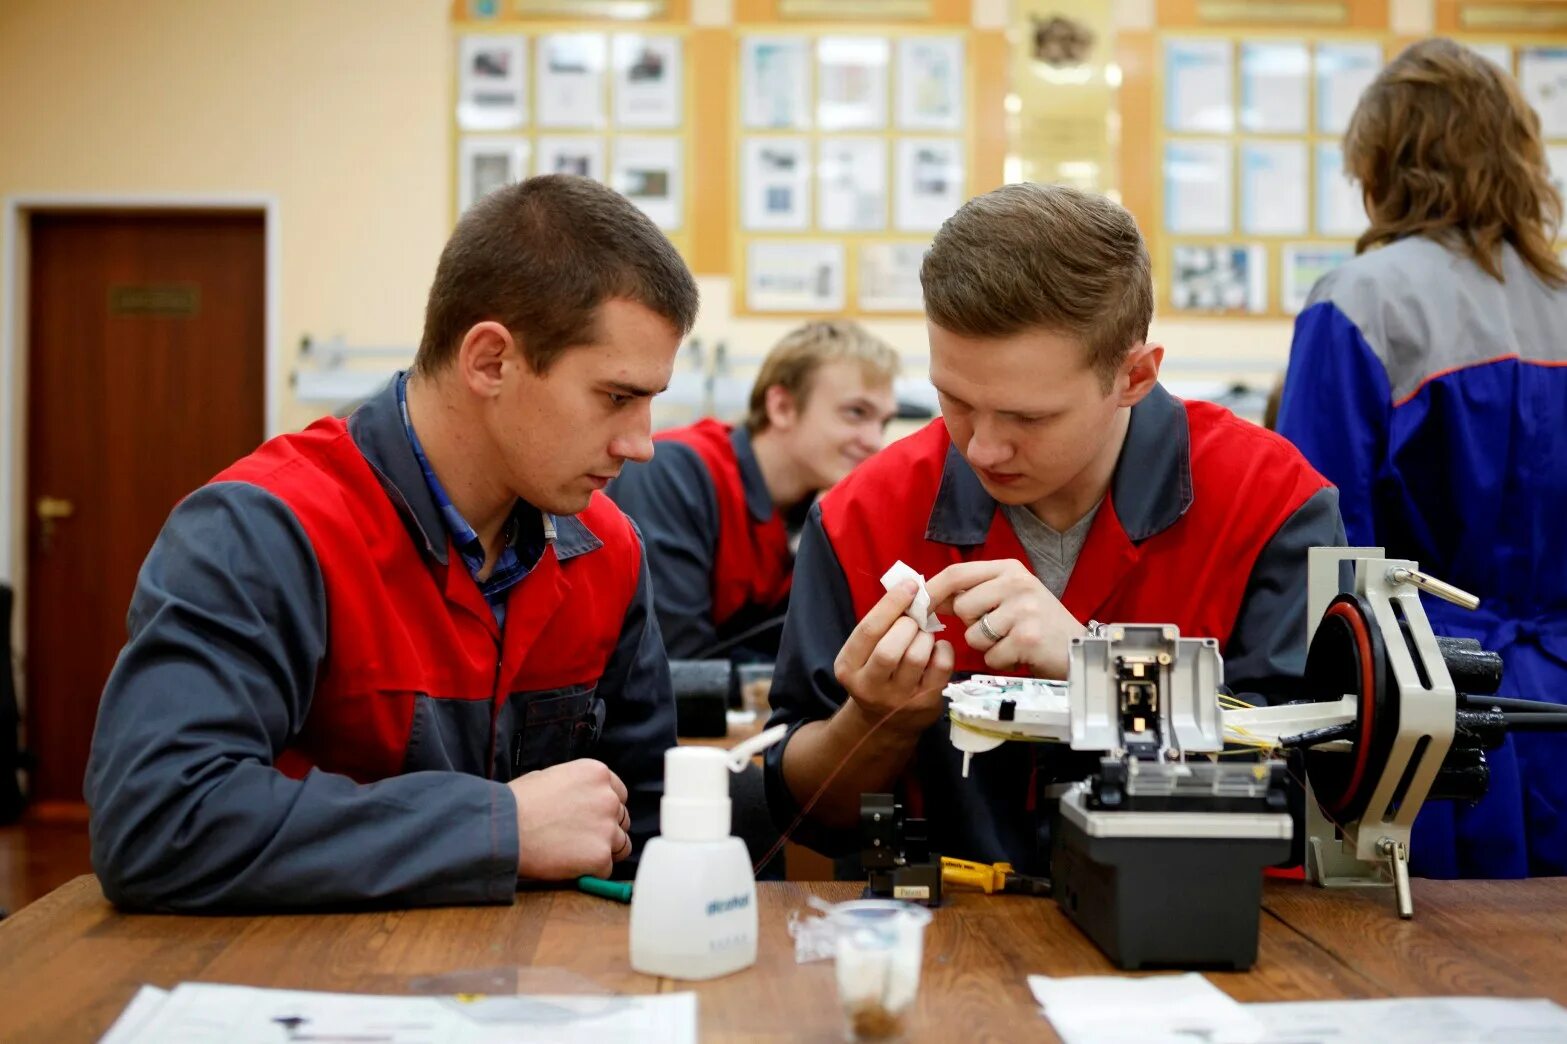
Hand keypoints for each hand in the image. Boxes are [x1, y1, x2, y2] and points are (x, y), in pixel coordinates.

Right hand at [508, 759, 632, 879]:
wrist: (504, 829)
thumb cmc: (516, 803)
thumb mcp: (549, 777)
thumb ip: (575, 786)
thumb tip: (579, 799)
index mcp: (596, 774)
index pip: (619, 794)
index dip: (604, 809)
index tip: (591, 819)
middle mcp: (608, 798)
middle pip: (621, 820)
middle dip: (605, 830)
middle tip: (580, 839)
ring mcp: (606, 828)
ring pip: (620, 845)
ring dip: (603, 851)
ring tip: (576, 855)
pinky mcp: (600, 856)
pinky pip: (606, 869)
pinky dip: (591, 872)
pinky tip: (569, 866)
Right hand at [833, 580, 955, 732]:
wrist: (885, 722)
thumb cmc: (877, 673)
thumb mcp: (865, 653)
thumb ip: (880, 625)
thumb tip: (907, 587)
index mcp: (848, 667)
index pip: (869, 630)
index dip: (892, 603)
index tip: (910, 586)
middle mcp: (869, 686)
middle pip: (890, 647)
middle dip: (908, 625)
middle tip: (914, 620)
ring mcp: (897, 698)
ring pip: (916, 656)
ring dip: (925, 636)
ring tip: (924, 635)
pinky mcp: (924, 704)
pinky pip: (940, 667)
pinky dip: (943, 649)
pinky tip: (937, 649)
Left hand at [926, 560, 1085, 678]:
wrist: (1078, 648)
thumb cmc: (1037, 623)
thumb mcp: (1009, 597)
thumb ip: (974, 594)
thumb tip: (929, 597)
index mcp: (1009, 569)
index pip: (957, 573)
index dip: (932, 591)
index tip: (918, 606)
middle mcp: (1017, 584)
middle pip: (962, 607)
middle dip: (971, 626)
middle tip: (998, 629)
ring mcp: (1023, 610)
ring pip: (973, 635)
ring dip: (987, 647)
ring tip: (1011, 642)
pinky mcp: (1027, 638)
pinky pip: (991, 656)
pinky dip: (1001, 662)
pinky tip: (1021, 655)